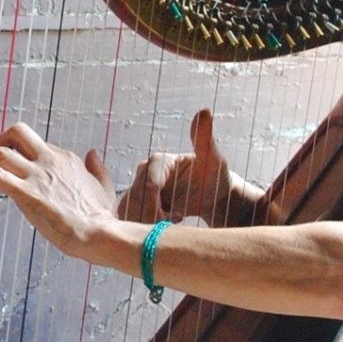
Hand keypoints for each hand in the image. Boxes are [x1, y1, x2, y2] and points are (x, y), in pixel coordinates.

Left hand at [0, 121, 118, 259]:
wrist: (99, 233)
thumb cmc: (102, 216)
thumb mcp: (104, 186)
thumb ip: (97, 168)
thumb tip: (93, 153)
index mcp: (65, 158)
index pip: (37, 147)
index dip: (25, 155)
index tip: (19, 166)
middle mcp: (49, 160)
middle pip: (17, 134)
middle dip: (0, 138)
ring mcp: (36, 175)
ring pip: (0, 152)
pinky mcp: (25, 193)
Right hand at [117, 109, 267, 226]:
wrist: (213, 198)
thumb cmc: (214, 178)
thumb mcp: (214, 160)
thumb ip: (205, 140)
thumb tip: (204, 111)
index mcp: (159, 161)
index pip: (148, 177)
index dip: (157, 197)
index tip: (173, 212)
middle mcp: (144, 173)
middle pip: (134, 196)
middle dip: (152, 213)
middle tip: (174, 222)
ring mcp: (139, 190)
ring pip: (128, 210)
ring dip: (147, 222)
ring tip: (171, 224)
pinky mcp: (137, 207)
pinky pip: (129, 221)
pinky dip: (143, 229)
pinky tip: (164, 229)